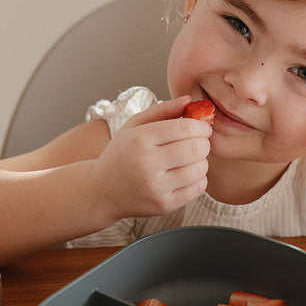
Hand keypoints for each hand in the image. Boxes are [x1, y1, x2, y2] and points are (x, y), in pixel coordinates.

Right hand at [90, 96, 212, 218]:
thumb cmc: (122, 154)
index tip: (203, 127)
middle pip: (196, 148)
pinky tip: (186, 174)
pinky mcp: (164, 205)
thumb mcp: (134, 126)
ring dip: (201, 161)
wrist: (102, 191)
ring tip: (189, 159)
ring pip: (200, 169)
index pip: (185, 128)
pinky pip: (198, 188)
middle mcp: (147, 164)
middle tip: (198, 142)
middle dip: (204, 142)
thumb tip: (189, 100)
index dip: (202, 126)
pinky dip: (198, 179)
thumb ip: (163, 110)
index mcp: (140, 139)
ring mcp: (156, 187)